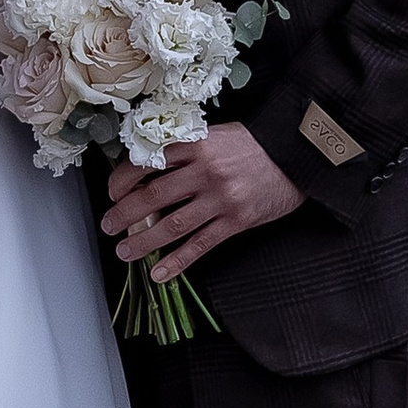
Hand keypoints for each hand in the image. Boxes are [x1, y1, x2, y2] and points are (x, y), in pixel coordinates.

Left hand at [102, 121, 303, 279]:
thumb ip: (184, 150)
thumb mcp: (215, 135)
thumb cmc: (254, 145)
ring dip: (143, 241)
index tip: (112, 192)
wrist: (298, 156)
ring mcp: (220, 199)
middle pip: (153, 196)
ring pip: (172, 225)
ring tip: (125, 251)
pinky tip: (160, 273)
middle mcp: (205, 172)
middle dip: (123, 214)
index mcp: (196, 145)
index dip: (121, 180)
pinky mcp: (236, 221)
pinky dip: (177, 262)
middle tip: (108, 226)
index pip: (146, 162)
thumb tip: (146, 169)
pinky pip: (200, 245)